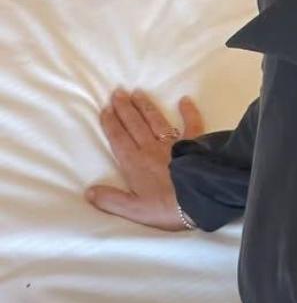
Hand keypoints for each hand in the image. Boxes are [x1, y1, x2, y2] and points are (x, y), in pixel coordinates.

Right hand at [86, 87, 204, 229]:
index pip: (119, 139)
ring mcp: (174, 144)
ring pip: (156, 120)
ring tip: (137, 93)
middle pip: (134, 124)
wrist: (200, 200)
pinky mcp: (195, 144)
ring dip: (146, 106)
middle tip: (118, 92)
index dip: (110, 124)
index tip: (105, 109)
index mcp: (135, 163)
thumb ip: (111, 200)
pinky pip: (192, 124)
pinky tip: (185, 100)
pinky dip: (189, 112)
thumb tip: (89, 192)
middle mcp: (151, 148)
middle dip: (125, 108)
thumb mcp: (135, 210)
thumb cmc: (167, 207)